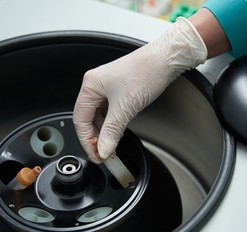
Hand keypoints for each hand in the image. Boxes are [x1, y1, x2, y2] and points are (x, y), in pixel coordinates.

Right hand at [73, 17, 206, 161]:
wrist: (166, 60)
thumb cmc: (146, 72)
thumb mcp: (125, 107)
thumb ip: (112, 131)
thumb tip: (103, 150)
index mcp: (91, 85)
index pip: (80, 119)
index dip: (86, 140)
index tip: (95, 155)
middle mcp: (96, 86)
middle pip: (88, 119)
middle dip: (95, 138)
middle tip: (103, 154)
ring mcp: (107, 88)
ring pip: (100, 117)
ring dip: (104, 133)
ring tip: (111, 147)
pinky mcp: (119, 91)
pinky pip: (110, 112)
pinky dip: (112, 125)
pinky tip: (116, 134)